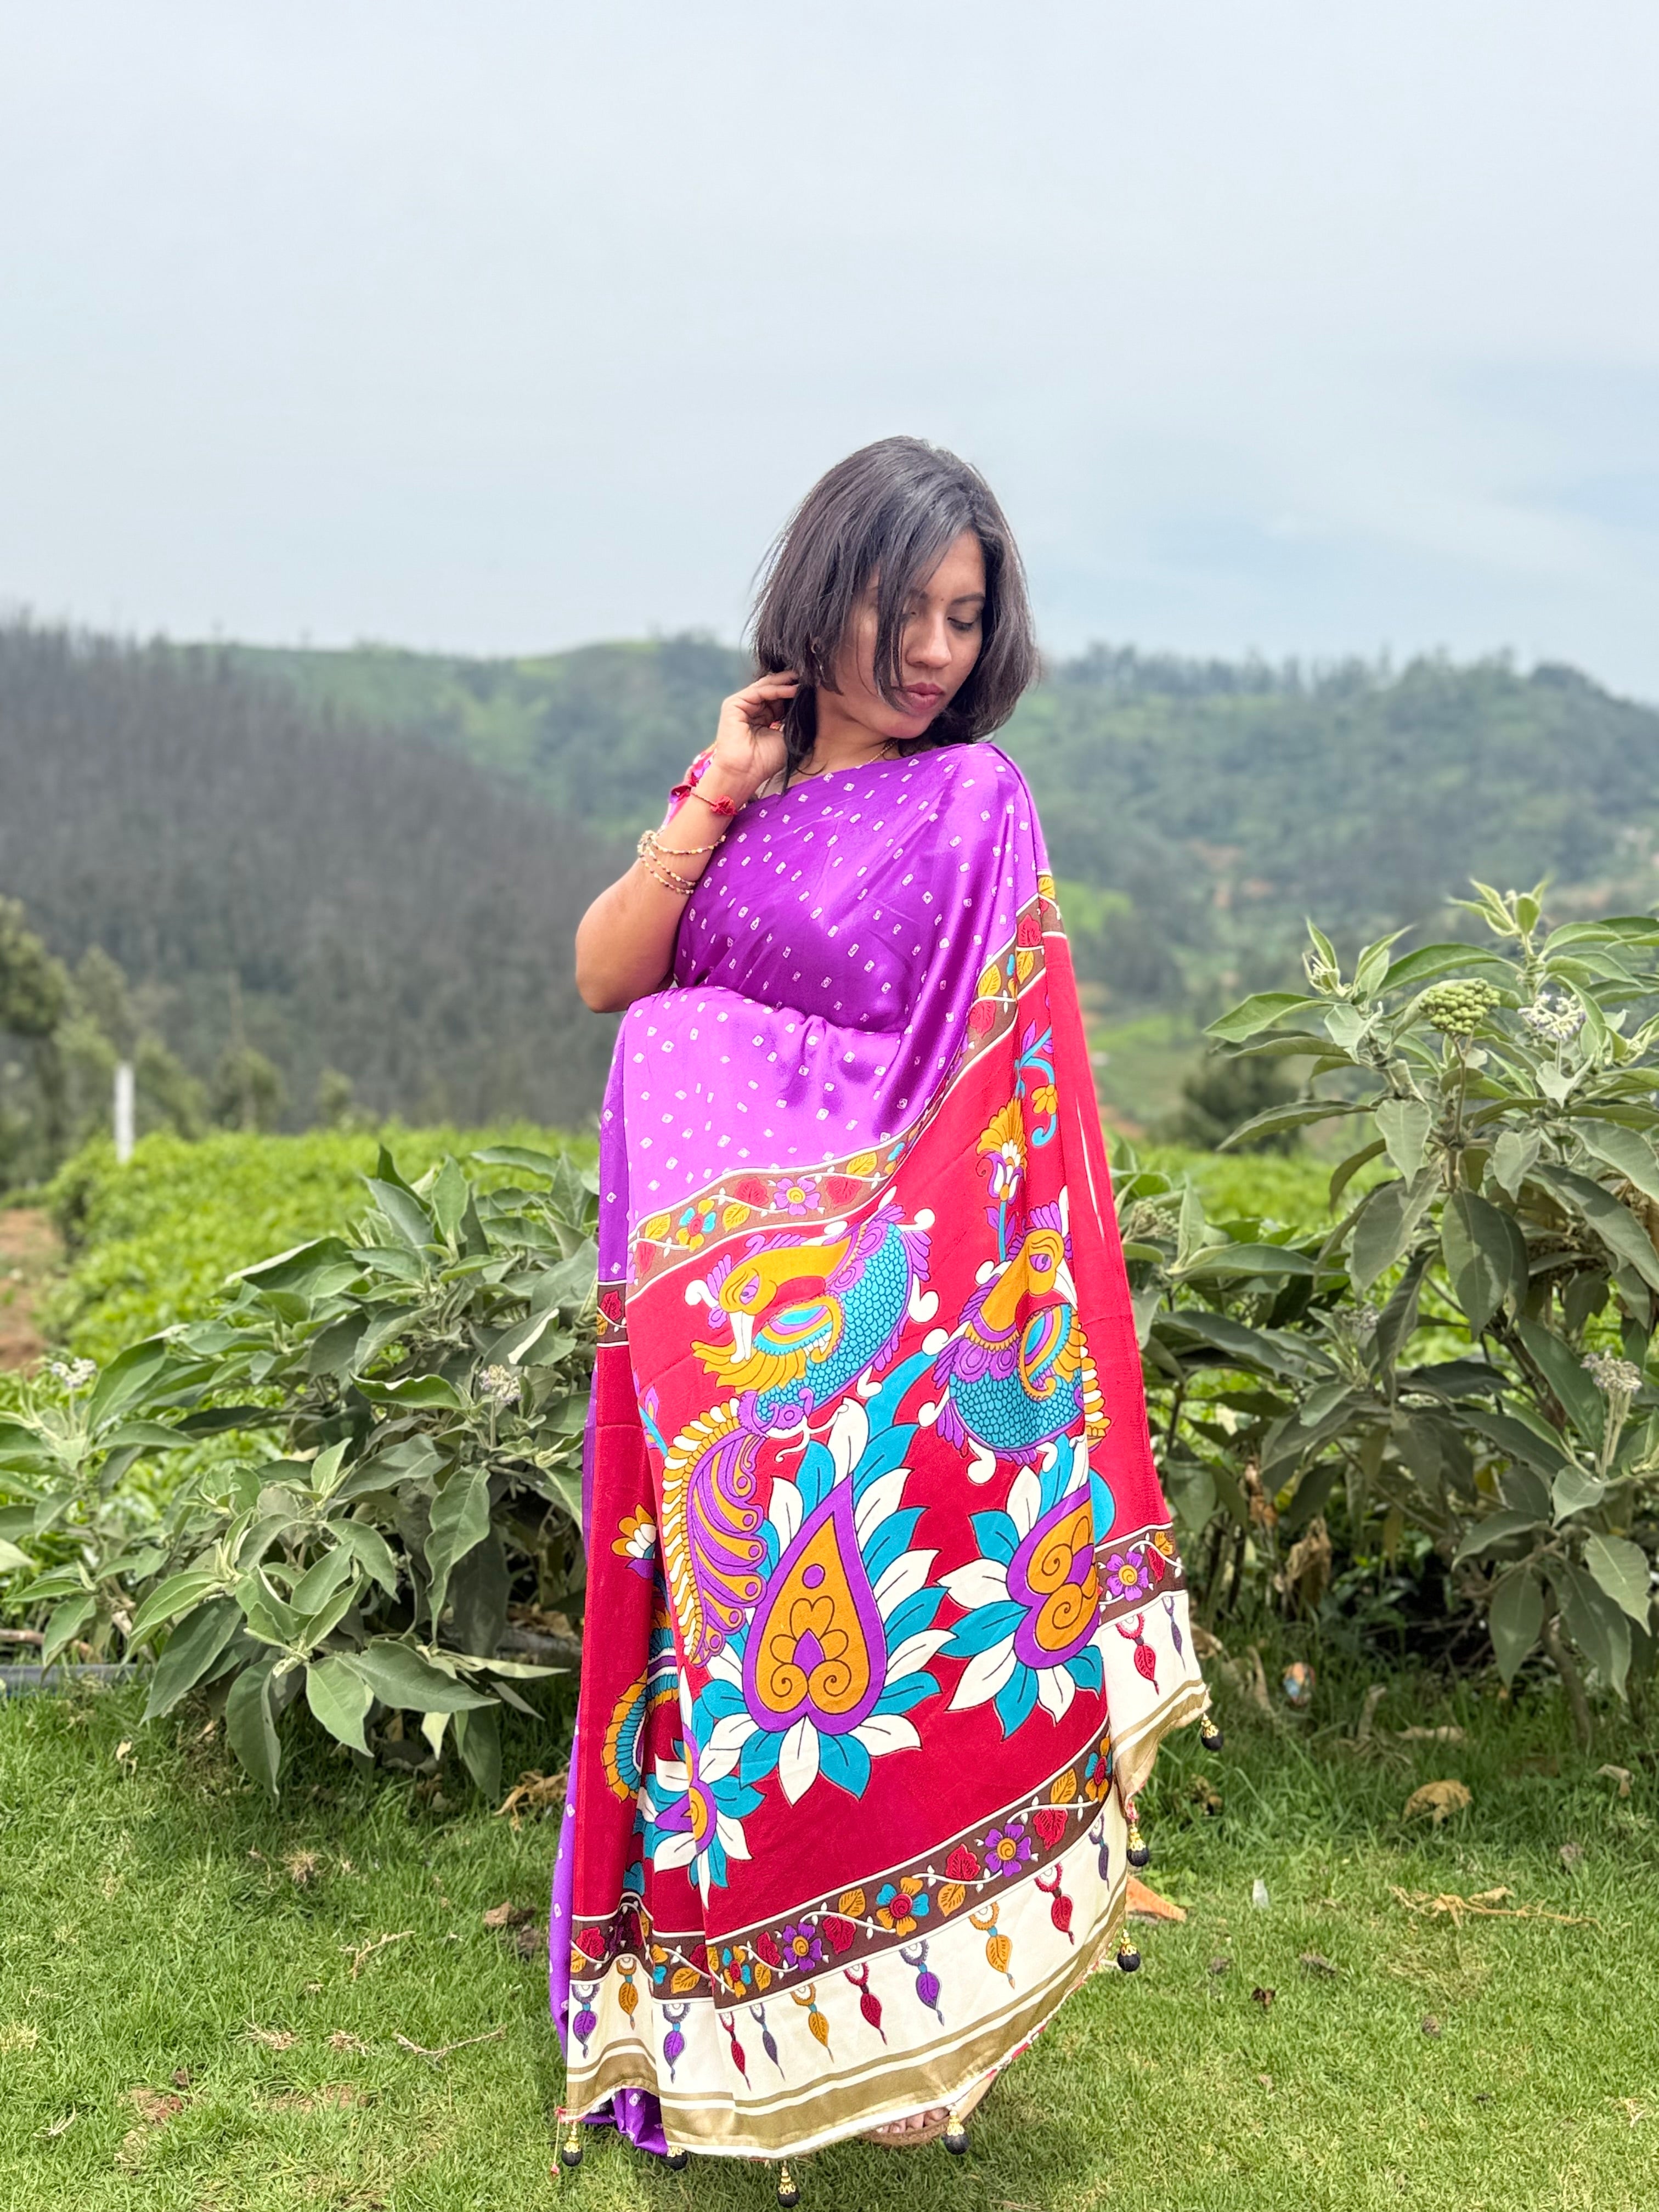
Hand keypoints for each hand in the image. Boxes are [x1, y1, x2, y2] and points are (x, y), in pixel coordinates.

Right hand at [701, 672, 799, 803]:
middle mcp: (751, 710)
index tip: (814, 689)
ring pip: (766, 687)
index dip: (795, 694)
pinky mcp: (733, 704)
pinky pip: (759, 691)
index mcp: (762, 718)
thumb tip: (808, 703)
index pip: (779, 699)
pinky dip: (777, 689)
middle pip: (772, 689)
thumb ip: (793, 719)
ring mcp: (741, 706)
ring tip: (804, 680)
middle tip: (811, 678)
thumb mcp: (787, 736)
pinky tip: (793, 689)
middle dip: (791, 683)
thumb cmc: (765, 761)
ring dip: (786, 683)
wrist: (745, 773)